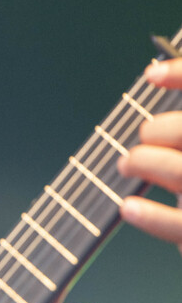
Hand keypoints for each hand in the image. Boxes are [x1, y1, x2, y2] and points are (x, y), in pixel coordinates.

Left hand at [117, 57, 181, 253]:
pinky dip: (151, 217)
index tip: (151, 75)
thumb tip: (155, 77)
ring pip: (179, 171)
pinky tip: (127, 208)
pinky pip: (180, 226)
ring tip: (126, 166)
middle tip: (142, 135)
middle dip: (155, 130)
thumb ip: (176, 130)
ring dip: (142, 162)